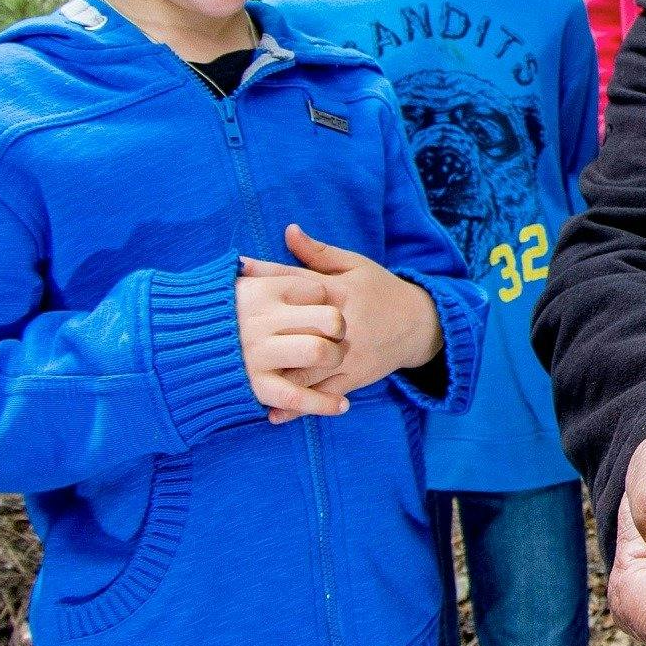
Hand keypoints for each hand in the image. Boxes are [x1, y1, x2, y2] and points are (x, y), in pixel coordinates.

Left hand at [241, 224, 441, 404]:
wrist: (420, 325)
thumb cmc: (381, 291)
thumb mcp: (355, 266)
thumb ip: (319, 253)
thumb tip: (288, 230)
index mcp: (340, 293)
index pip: (298, 282)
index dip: (266, 275)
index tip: (236, 271)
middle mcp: (342, 324)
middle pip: (297, 329)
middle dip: (263, 333)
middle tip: (225, 334)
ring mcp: (347, 354)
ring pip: (307, 368)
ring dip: (275, 376)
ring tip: (239, 380)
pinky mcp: (353, 377)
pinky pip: (322, 395)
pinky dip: (299, 407)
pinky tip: (272, 414)